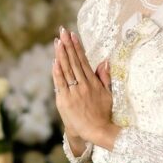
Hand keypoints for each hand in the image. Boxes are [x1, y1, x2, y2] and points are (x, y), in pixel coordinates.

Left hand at [52, 28, 119, 149]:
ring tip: (57, 41)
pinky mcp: (65, 100)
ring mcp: (74, 92)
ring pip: (67, 70)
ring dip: (62, 54)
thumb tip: (104, 62)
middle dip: (68, 45)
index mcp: (93, 82)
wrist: (99, 131)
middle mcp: (83, 85)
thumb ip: (105, 77)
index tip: (72, 35)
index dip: (77, 47)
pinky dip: (57, 72)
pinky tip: (55, 61)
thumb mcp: (108, 94)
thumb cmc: (103, 114)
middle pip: (74, 62)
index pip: (83, 61)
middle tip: (62, 31)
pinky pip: (61, 83)